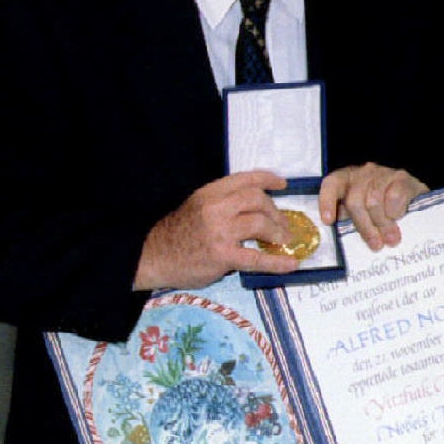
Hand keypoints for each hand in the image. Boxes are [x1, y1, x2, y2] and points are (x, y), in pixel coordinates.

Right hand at [134, 171, 295, 290]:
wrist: (153, 258)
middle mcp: (214, 208)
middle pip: (257, 199)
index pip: (244, 179)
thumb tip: (254, 210)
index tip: (282, 184)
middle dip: (275, 211)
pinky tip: (291, 264)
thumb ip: (220, 205)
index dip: (267, 179)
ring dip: (278, 232)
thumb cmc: (175, 236)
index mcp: (208, 194)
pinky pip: (257, 258)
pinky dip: (277, 261)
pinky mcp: (222, 256)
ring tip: (284, 241)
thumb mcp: (195, 208)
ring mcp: (219, 231)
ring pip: (260, 223)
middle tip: (282, 224)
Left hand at [319, 163, 425, 251]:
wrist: (411, 187)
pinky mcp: (401, 177)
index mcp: (346, 178)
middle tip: (375, 245)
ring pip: (374, 202)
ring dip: (382, 225)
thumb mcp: (362, 204)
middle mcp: (362, 173)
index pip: (331, 184)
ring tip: (389, 240)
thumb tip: (342, 229)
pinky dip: (395, 211)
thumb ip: (350, 213)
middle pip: (354, 201)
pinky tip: (398, 218)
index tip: (328, 221)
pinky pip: (394, 197)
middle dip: (364, 227)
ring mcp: (381, 173)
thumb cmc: (381, 199)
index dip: (326, 202)